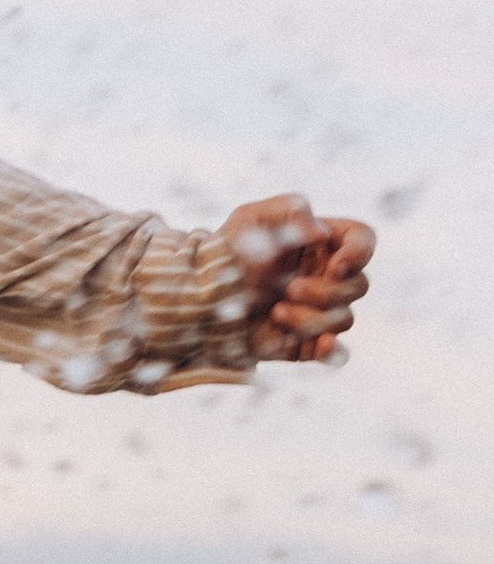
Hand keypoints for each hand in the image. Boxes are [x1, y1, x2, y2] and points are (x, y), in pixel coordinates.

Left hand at [216, 197, 375, 363]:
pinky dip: (332, 351)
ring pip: (345, 319)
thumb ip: (289, 210)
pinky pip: (336, 353)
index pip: (363, 240)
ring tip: (276, 311)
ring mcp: (319, 310)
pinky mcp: (306, 341)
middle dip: (327, 291)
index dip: (359, 253)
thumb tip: (321, 232)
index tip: (335, 266)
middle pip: (359, 285)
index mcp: (321, 243)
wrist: (200, 299)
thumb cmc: (226, 252)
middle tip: (289, 288)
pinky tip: (319, 346)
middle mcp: (326, 277)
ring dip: (313, 318)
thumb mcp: (250, 218)